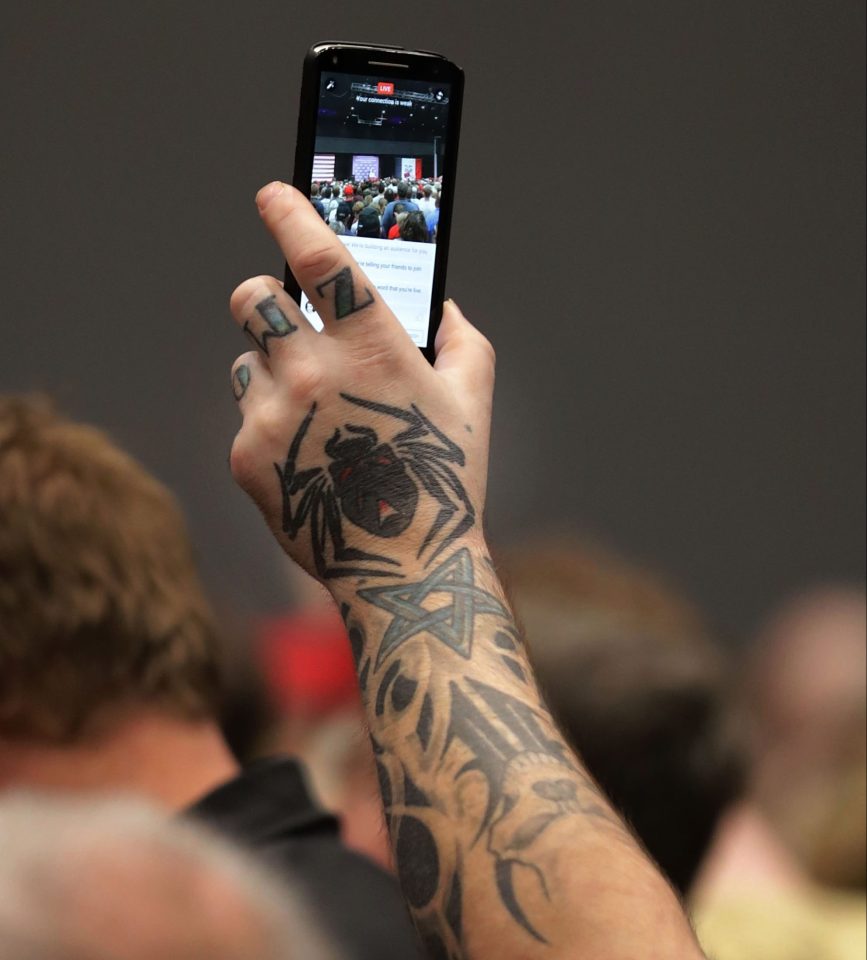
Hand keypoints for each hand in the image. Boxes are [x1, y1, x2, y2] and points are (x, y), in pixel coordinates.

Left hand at [229, 182, 494, 585]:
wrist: (401, 565)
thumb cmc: (444, 480)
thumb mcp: (473, 404)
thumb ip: (463, 340)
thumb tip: (441, 306)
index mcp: (372, 348)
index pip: (318, 256)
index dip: (290, 213)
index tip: (273, 195)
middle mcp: (313, 373)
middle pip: (250, 296)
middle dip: (264, 297)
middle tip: (285, 318)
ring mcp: (272, 416)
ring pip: (245, 359)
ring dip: (271, 369)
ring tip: (311, 409)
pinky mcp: (245, 456)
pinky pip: (245, 413)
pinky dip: (270, 424)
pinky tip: (306, 456)